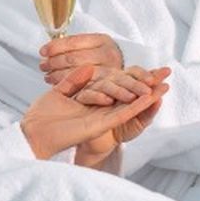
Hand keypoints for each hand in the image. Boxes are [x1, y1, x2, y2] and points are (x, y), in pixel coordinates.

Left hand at [21, 65, 168, 160]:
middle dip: (147, 87)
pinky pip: (121, 114)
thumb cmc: (43, 116)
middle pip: (128, 97)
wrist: (33, 133)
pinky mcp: (100, 125)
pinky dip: (136, 106)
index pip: (116, 87)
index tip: (149, 69)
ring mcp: (101, 118)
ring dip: (148, 97)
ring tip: (164, 86)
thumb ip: (74, 81)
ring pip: (130, 106)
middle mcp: (99, 110)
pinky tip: (149, 98)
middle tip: (166, 75)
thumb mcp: (59, 93)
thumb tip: (88, 67)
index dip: (132, 79)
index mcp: (90, 102)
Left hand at [40, 33, 122, 84]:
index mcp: (102, 40)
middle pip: (73, 58)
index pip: (73, 42)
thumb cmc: (100, 56)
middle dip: (53, 62)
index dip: (55, 47)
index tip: (42, 51)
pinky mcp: (107, 86)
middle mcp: (108, 54)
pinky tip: (55, 83)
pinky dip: (65, 84)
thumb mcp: (91, 45)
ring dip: (56, 74)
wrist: (126, 73)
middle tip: (42, 65)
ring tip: (47, 74)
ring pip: (76, 72)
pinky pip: (81, 85)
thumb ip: (72, 45)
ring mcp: (109, 71)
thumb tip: (45, 52)